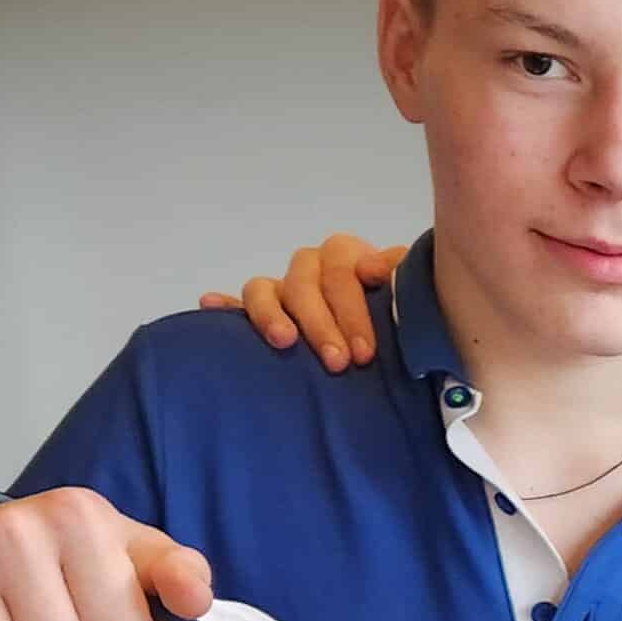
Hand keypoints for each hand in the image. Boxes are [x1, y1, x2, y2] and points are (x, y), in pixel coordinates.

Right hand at [200, 234, 406, 372]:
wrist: (400, 335)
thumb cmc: (403, 315)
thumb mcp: (412, 293)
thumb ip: (402, 276)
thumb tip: (372, 269)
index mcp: (346, 256)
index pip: (341, 271)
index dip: (352, 310)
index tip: (364, 352)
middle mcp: (311, 268)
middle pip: (303, 284)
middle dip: (321, 325)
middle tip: (338, 363)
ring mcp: (283, 288)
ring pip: (264, 289)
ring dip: (270, 315)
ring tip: (284, 342)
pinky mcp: (263, 311)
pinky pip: (237, 305)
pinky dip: (223, 307)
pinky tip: (209, 305)